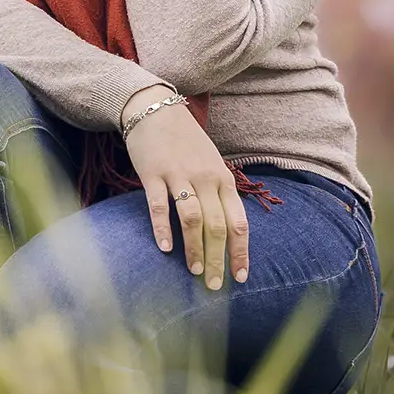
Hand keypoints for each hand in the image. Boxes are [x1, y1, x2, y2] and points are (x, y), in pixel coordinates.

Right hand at [122, 96, 249, 289]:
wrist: (154, 108)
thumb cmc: (184, 140)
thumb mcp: (210, 162)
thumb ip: (219, 192)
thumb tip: (228, 229)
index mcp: (222, 178)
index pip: (238, 221)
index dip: (240, 251)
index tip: (240, 277)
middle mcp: (205, 178)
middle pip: (216, 226)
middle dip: (217, 259)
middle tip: (214, 285)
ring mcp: (179, 175)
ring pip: (192, 218)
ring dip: (194, 248)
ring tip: (194, 272)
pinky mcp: (153, 173)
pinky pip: (159, 205)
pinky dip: (163, 228)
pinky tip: (164, 248)